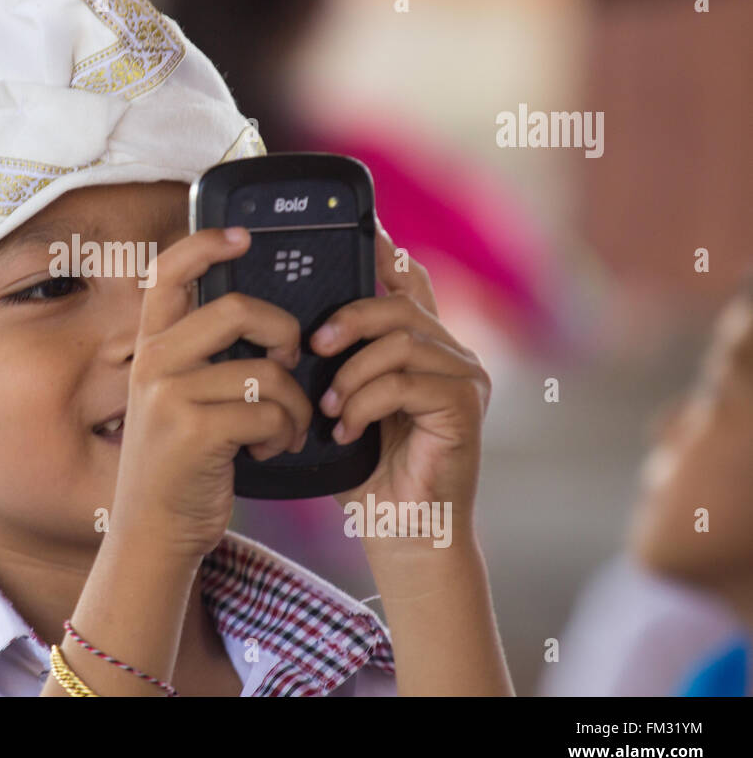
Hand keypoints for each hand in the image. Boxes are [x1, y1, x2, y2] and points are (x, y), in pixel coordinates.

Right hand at [109, 227, 312, 560]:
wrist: (154, 531)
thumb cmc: (181, 463)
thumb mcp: (176, 398)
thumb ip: (202, 356)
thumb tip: (263, 316)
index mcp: (150, 346)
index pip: (167, 271)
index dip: (206, 242)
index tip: (245, 236)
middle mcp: (153, 363)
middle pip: (236, 309)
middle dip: (283, 332)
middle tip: (291, 361)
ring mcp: (170, 396)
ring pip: (265, 370)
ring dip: (293, 403)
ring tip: (285, 427)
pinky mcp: (194, 432)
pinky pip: (268, 412)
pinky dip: (285, 433)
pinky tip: (270, 450)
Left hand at [317, 215, 490, 537]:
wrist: (398, 530)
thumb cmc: (363, 468)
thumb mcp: (337, 400)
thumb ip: (330, 359)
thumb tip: (291, 318)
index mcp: (419, 343)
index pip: (405, 279)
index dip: (381, 250)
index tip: (351, 228)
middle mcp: (450, 351)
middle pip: (400, 300)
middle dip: (349, 316)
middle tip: (313, 345)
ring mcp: (464, 377)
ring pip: (402, 338)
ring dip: (353, 371)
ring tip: (330, 406)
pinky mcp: (465, 406)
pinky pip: (407, 381)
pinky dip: (367, 402)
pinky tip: (347, 428)